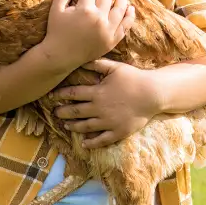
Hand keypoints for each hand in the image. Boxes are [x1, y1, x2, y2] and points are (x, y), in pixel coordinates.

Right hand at [42, 0, 134, 72]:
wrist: (60, 56)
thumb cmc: (56, 31)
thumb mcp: (56, 9)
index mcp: (85, 10)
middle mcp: (99, 19)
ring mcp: (108, 30)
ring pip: (120, 8)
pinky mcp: (112, 40)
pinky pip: (125, 26)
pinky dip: (129, 16)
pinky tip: (129, 8)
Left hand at [47, 58, 162, 148]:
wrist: (153, 94)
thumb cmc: (134, 78)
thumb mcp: (115, 67)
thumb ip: (97, 64)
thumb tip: (82, 61)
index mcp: (97, 92)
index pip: (74, 94)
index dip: (61, 95)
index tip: (51, 97)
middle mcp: (99, 108)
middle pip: (76, 111)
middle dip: (63, 112)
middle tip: (55, 113)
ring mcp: (108, 122)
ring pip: (85, 126)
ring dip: (74, 126)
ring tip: (66, 126)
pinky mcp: (117, 132)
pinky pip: (101, 140)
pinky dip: (91, 143)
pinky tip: (84, 143)